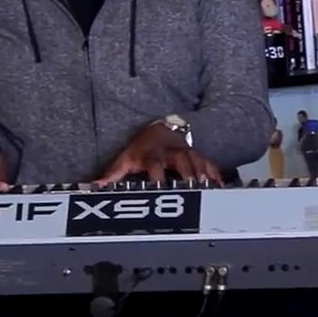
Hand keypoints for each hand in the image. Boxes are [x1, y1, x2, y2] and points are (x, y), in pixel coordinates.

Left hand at [96, 122, 222, 185]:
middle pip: (181, 162)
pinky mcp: (198, 156)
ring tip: (209, 187)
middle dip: (187, 174)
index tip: (159, 187)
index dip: (157, 175)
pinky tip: (220, 186)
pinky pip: (209, 164)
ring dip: (203, 174)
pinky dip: (215, 175)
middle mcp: (172, 154)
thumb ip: (113, 173)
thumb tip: (96, 186)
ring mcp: (187, 154)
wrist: (161, 129)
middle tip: (192, 187)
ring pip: (198, 163)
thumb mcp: (126, 158)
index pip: (155, 165)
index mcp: (153, 155)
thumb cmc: (143, 149)